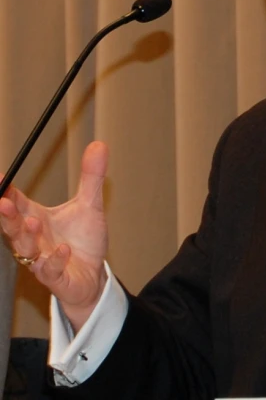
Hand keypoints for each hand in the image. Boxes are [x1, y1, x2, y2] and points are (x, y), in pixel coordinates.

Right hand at [0, 141, 108, 331]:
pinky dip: (55, 260)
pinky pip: (50, 271)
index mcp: (37, 219)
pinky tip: (62, 249)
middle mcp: (35, 239)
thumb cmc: (82, 241)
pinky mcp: (57, 278)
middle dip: (7, 215)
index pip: (16, 203)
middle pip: (13, 227)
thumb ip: (91, 177)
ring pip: (26, 249)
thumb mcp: (89, 205)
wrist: (92, 275)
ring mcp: (43, 260)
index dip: (5, 191)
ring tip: (33, 222)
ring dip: (27, 236)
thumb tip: (99, 145)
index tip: (0, 176)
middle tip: (3, 202)